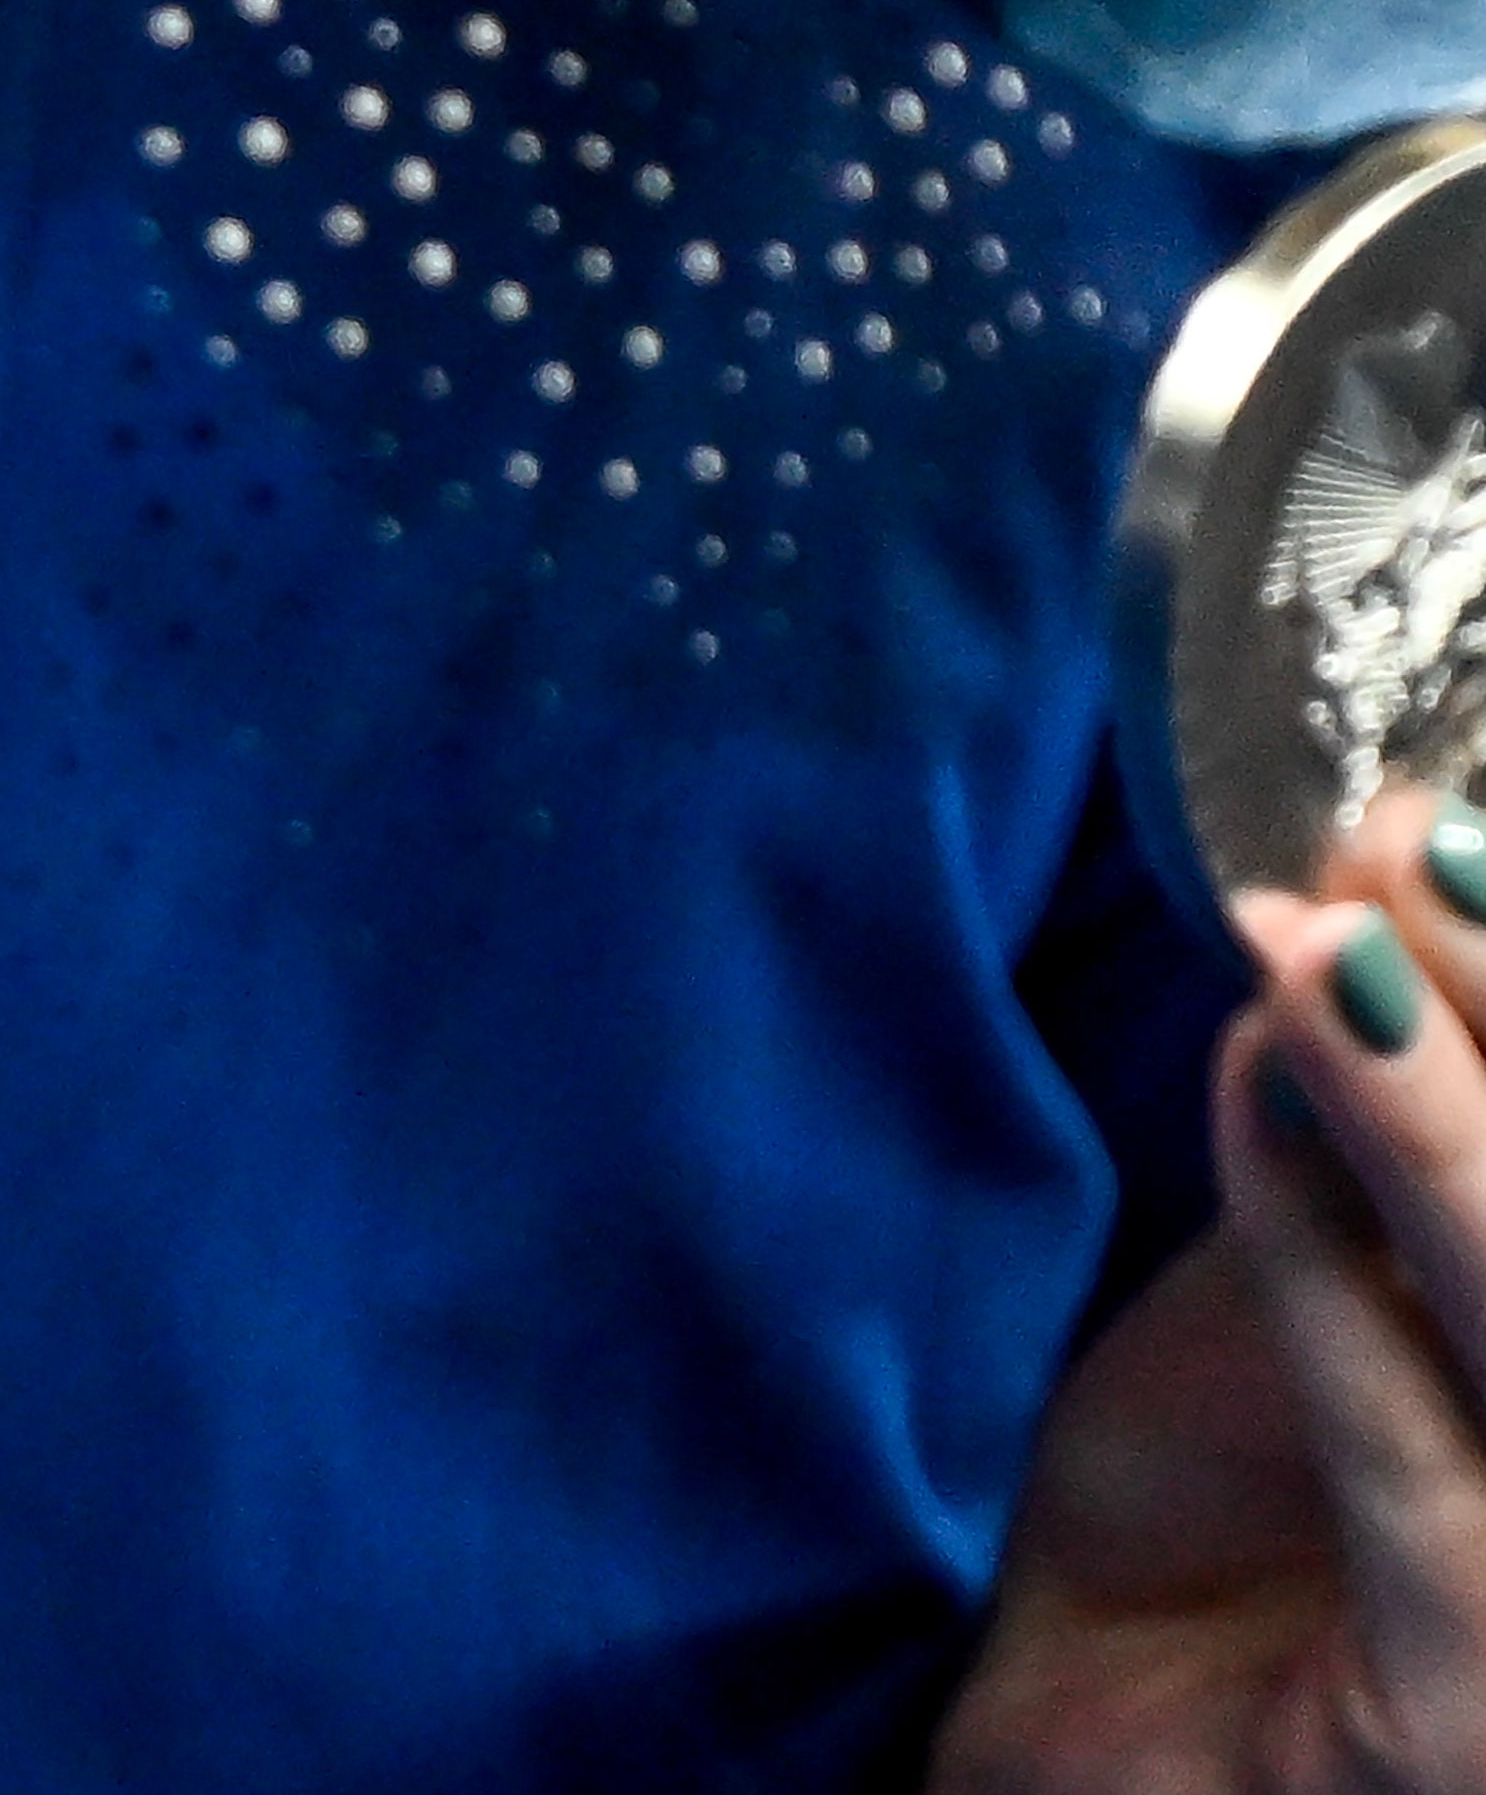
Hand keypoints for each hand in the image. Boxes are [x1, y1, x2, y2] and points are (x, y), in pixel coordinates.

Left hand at [933, 791, 1485, 1792]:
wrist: (1073, 1719)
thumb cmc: (1219, 1507)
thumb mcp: (1321, 1289)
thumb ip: (1369, 1151)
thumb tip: (1373, 915)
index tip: (1445, 816)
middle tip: (1404, 841)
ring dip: (1437, 1125)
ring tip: (1323, 945)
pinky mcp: (1471, 1725)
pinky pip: (1418, 1466)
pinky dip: (1322, 1264)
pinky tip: (1245, 1092)